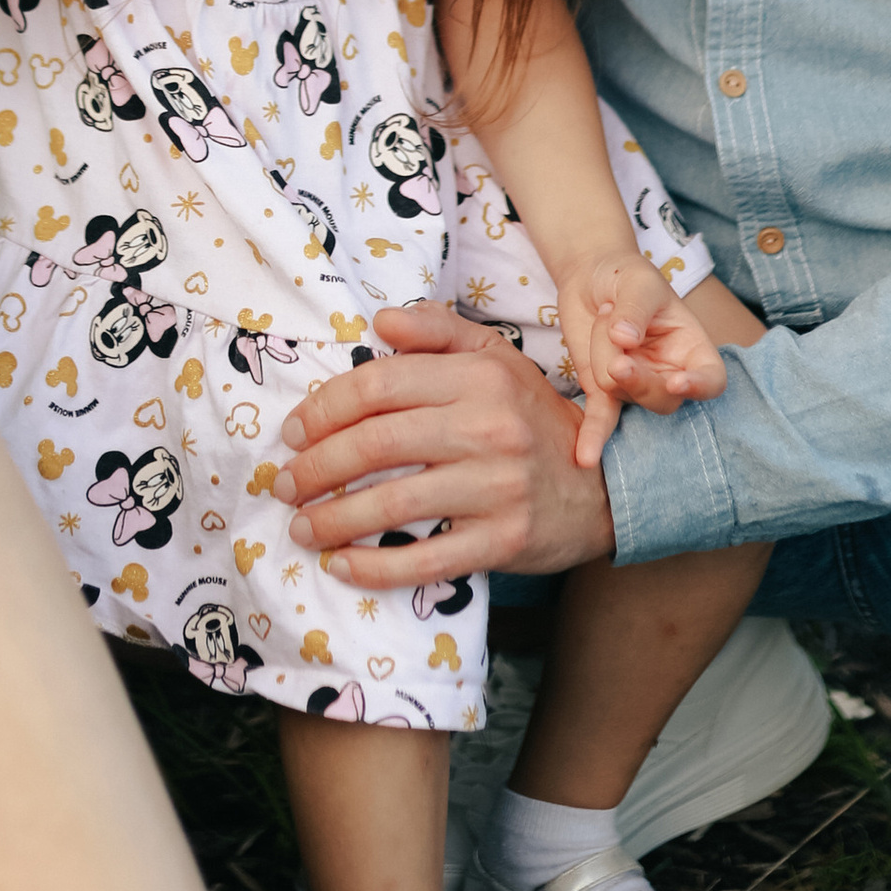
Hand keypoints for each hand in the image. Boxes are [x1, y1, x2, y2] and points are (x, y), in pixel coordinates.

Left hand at [269, 301, 615, 586]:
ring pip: (393, 503)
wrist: (605, 487)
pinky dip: (375, 568)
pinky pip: (426, 559)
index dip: (325, 407)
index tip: (295, 430)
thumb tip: (380, 322)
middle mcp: (489, 428)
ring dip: (333, 519)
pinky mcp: (504, 542)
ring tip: (301, 525)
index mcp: (479, 377)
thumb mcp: (497, 361)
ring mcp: (497, 488)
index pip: (380, 384)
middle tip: (285, 482)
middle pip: (376, 443)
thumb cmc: (534, 420)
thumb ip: (439, 332)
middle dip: (316, 465)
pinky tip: (342, 566)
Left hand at [555, 255, 725, 464]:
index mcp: (691, 347)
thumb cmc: (626, 276)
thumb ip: (634, 308)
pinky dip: (593, 437)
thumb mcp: (637, 281)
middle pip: (663, 399)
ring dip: (602, 351)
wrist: (591, 277)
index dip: (699, 386)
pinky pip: (600, 418)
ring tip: (605, 313)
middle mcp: (668, 372)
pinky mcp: (602, 390)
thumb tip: (624, 338)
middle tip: (616, 338)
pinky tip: (586, 458)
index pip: (711, 379)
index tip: (678, 380)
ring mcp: (635, 385)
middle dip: (637, 376)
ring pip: (621, 391)